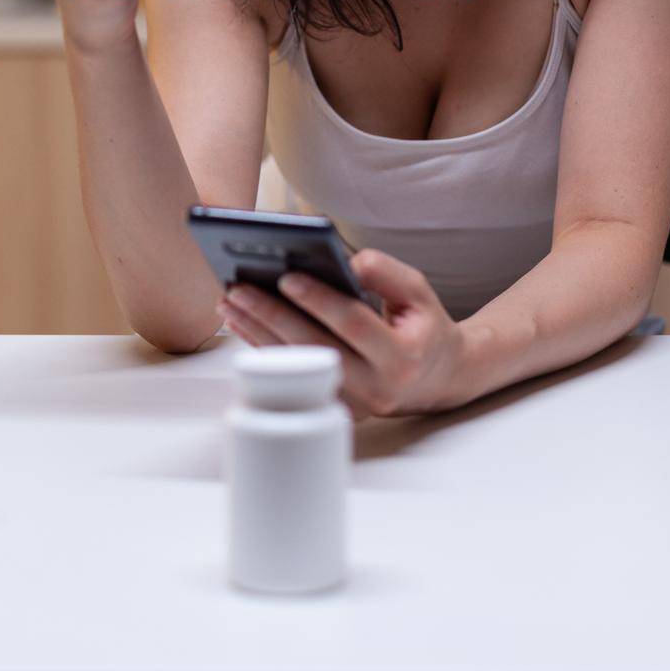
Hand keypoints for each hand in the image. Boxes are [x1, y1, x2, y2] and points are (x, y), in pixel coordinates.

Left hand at [218, 249, 466, 419]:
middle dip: (273, 315)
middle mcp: (377, 387)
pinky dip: (265, 348)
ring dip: (258, 332)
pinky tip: (243, 323)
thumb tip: (348, 261)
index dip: (319, 300)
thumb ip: (387, 272)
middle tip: (240, 287)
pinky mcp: (334, 409)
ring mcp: (353, 405)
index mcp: (403, 356)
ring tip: (231, 301)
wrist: (438, 378)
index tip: (287, 276)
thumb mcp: (419, 292)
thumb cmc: (423, 326)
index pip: (353, 324)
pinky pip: (293, 376)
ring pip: (296, 366)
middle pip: (314, 348)